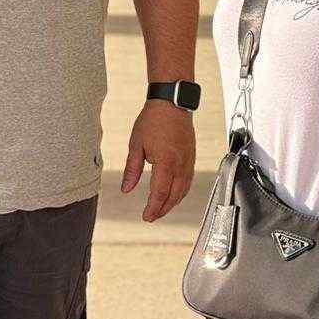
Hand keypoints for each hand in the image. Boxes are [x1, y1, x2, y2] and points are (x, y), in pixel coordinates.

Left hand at [121, 100, 194, 221]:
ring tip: (161, 208)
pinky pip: (189, 180)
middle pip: (174, 196)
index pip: (160, 193)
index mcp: (166, 162)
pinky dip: (181, 191)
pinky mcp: (192, 156)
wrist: (171, 102)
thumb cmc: (153, 120)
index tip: (146, 217)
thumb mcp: (136, 144)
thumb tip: (126, 189)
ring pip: (183, 190)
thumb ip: (132, 169)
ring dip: (172, 202)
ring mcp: (189, 160)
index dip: (153, 208)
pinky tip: (173, 193)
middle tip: (152, 216)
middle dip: (163, 209)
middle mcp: (181, 164)